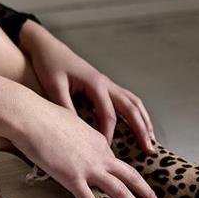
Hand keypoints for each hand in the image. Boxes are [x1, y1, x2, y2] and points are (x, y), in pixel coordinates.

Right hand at [9, 88, 160, 197]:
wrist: (30, 116)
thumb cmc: (42, 114)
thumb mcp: (68, 120)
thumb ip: (75, 131)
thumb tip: (70, 133)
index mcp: (98, 140)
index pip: (115, 161)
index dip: (124, 175)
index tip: (130, 184)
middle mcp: (99, 155)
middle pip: (130, 177)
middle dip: (146, 193)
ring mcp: (88, 168)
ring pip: (120, 192)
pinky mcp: (73, 178)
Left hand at [20, 22, 156, 153]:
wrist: (46, 46)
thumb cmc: (49, 64)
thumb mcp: (54, 86)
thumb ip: (66, 107)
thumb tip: (77, 131)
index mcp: (95, 84)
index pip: (109, 114)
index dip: (109, 134)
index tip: (108, 151)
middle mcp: (105, 82)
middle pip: (131, 108)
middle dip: (141, 129)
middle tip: (149, 150)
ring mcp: (106, 82)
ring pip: (133, 102)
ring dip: (143, 120)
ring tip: (151, 138)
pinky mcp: (103, 83)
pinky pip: (126, 98)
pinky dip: (136, 111)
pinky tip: (137, 122)